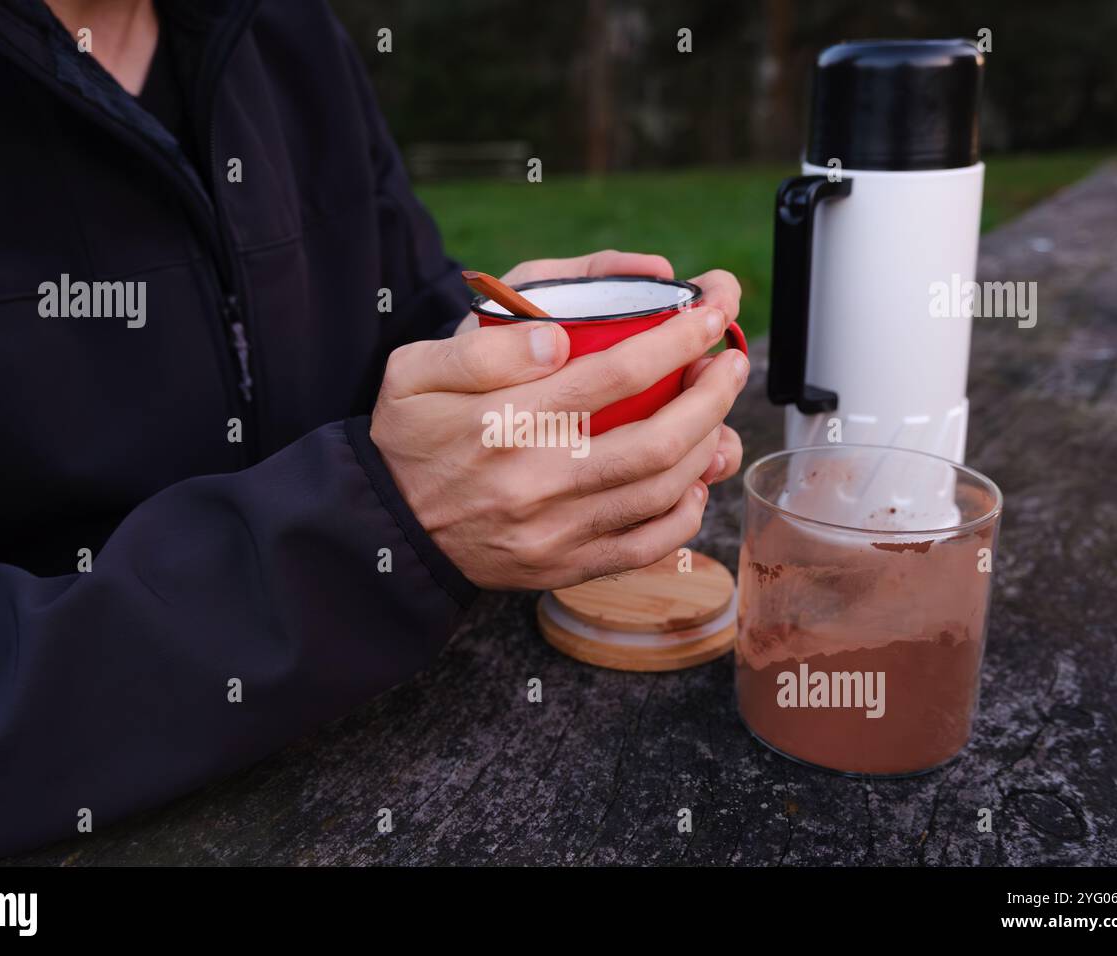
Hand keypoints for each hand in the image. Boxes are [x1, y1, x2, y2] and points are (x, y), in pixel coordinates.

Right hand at [372, 253, 748, 590]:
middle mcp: (535, 482)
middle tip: (728, 361)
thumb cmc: (409, 438)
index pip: (613, 374)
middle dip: (711, 395)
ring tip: (718, 412)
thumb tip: (559, 341)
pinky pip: (646, 545)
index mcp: (502, 423)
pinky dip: (685, 512)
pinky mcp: (564, 567)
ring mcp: (554, 532)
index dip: (676, 340)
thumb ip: (485, 347)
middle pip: (656, 440)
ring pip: (661, 492)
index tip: (708, 313)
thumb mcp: (415, 370)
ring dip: (707, 446)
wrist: (388, 529)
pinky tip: (692, 480)